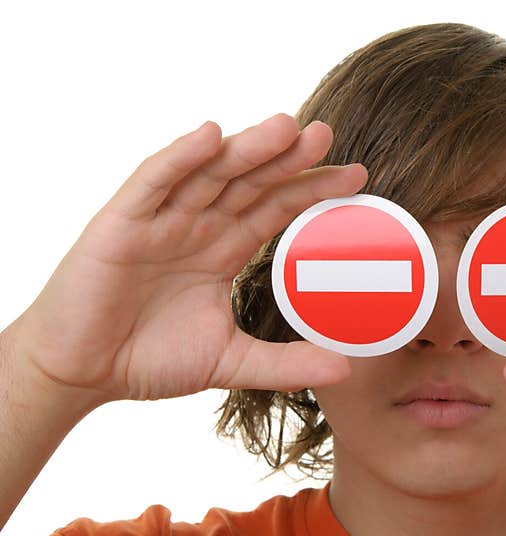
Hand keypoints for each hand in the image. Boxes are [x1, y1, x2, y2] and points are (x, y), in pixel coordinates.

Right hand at [12, 114, 365, 404]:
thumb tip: (345, 369)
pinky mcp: (121, 224)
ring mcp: (160, 221)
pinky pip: (154, 183)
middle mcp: (197, 226)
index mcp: (223, 249)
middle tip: (327, 134)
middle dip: (287, 158)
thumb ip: (285, 363)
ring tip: (286, 127)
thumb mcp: (231, 362)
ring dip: (247, 148)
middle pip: (250, 182)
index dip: (312, 190)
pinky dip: (180, 158)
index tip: (357, 177)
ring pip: (210, 174)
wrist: (82, 373)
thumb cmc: (149, 358)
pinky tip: (210, 136)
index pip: (275, 209)